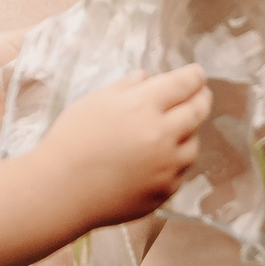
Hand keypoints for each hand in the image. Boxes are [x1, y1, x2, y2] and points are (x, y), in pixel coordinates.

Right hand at [33, 65, 212, 230]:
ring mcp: (167, 167)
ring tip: (178, 129)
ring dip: (189, 133)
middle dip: (202, 99)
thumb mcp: (95, 101)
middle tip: (201, 95)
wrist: (62, 190)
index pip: (182, 84)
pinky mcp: (165, 192)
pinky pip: (180, 172)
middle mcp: (162, 136)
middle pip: (197, 112)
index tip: (197, 74)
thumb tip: (148, 78)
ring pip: (193, 145)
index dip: (193, 76)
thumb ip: (126, 87)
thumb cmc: (72, 141)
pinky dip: (176, 162)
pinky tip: (162, 158)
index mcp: (143, 107)